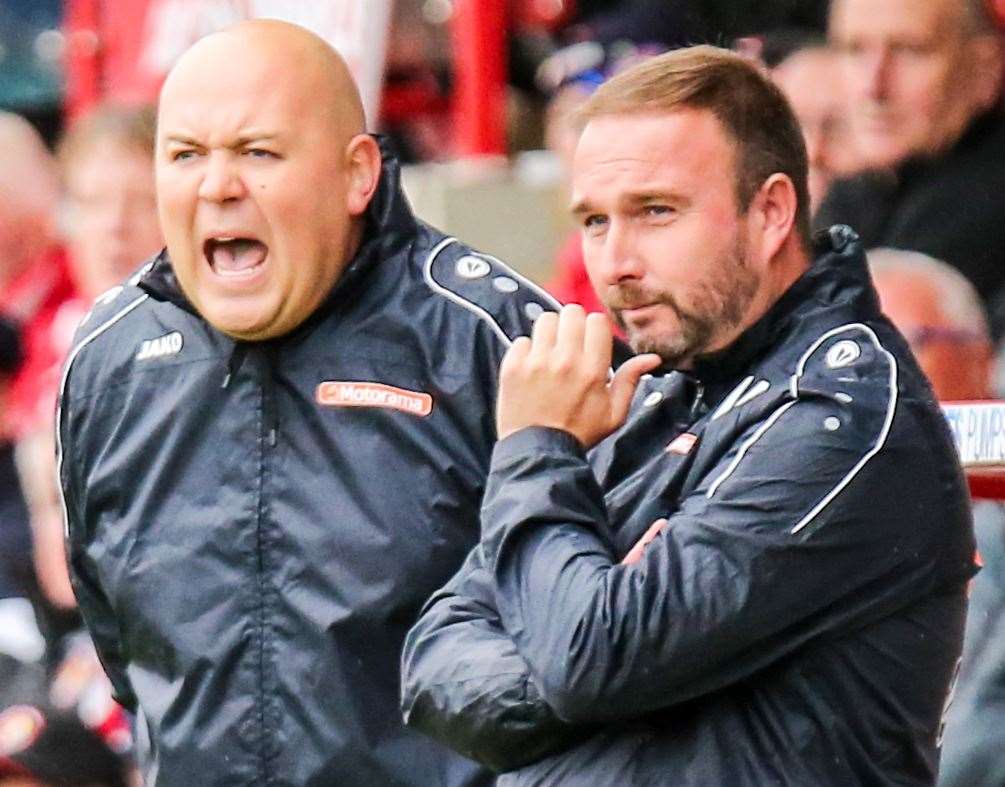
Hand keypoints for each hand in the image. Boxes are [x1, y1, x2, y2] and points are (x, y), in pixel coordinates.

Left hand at [497, 305, 661, 448]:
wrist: (539, 452)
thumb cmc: (579, 433)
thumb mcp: (613, 414)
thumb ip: (630, 381)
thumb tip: (652, 358)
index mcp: (593, 370)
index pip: (596, 321)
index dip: (595, 328)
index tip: (591, 341)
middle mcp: (565, 361)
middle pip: (571, 312)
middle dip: (573, 324)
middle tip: (571, 343)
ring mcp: (536, 362)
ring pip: (546, 320)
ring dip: (551, 332)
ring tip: (551, 352)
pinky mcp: (513, 366)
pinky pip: (522, 340)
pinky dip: (528, 350)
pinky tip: (533, 367)